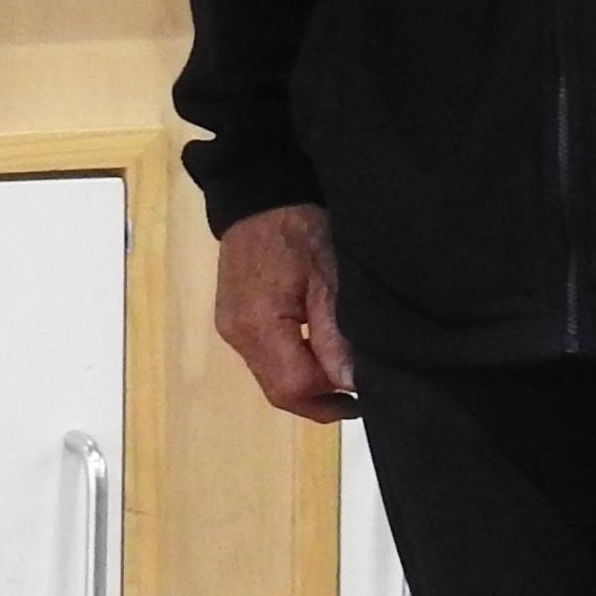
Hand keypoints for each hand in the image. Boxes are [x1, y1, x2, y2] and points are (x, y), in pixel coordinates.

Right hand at [213, 201, 358, 421]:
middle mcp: (236, 335)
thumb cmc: (300, 229)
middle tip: (357, 394)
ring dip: (306, 382)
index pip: (292, 387)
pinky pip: (264, 358)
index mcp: (257, 326)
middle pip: (277, 390)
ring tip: (341, 371)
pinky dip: (292, 364)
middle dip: (318, 399)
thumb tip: (349, 385)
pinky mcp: (232, 320)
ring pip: (270, 377)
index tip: (364, 395)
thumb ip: (335, 337)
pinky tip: (316, 351)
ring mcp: (230, 328)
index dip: (330, 400)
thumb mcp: (329, 280)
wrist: (262, 195)